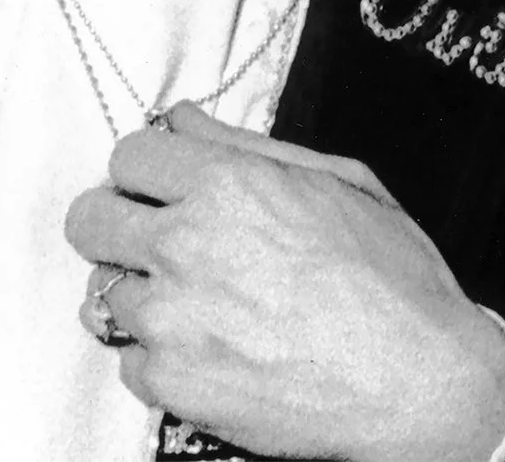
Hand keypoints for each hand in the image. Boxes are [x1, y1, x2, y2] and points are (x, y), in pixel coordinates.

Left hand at [65, 103, 504, 461]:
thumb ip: (249, 146)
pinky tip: (217, 349)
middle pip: (87, 219)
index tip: (167, 188)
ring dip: (145, 294)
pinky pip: (128, 361)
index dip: (150, 170)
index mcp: (230, 185)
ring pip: (103, 293)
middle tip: (163, 242)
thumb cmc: (393, 276)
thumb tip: (181, 119)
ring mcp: (171, 321)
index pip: (128, 155)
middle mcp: (186, 246)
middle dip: (120, 223)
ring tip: (206, 304)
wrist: (417, 378)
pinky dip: (163, 357)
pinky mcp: (170, 384)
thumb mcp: (342, 183)